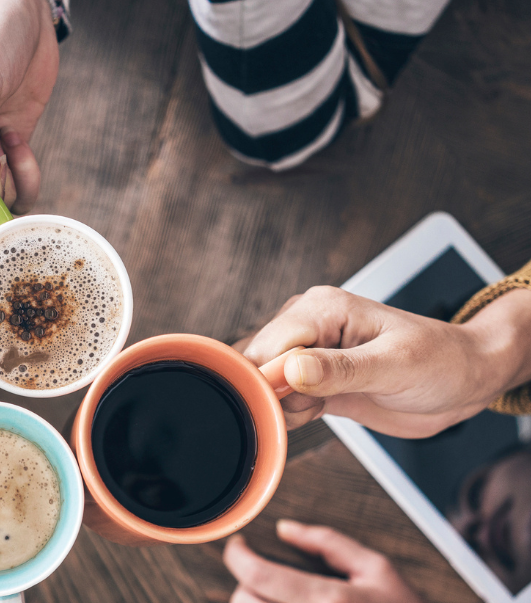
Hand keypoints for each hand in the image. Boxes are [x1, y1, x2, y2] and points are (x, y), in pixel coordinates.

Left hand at [224, 520, 423, 602]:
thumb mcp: (379, 571)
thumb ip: (330, 544)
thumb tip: (287, 529)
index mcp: (331, 601)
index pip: (259, 575)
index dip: (238, 555)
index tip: (238, 546)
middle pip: (244, 601)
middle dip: (247, 585)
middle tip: (263, 579)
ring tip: (274, 599)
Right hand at [240, 286, 530, 437]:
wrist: (466, 381)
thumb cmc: (443, 362)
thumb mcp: (396, 366)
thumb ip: (341, 370)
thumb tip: (291, 371)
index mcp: (323, 308)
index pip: (269, 343)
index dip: (269, 378)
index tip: (291, 403)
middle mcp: (308, 325)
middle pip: (257, 363)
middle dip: (273, 394)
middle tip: (312, 408)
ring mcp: (309, 353)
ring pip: (263, 383)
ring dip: (281, 406)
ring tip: (321, 408)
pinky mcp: (313, 380)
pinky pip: (280, 398)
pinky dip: (289, 414)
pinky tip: (317, 413)